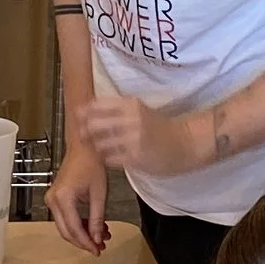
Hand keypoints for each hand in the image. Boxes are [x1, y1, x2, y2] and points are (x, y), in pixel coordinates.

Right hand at [45, 144, 109, 253]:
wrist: (83, 148)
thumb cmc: (91, 164)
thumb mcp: (99, 194)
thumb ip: (97, 219)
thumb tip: (96, 239)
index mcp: (63, 198)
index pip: (74, 229)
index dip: (86, 242)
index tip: (98, 250)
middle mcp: (53, 200)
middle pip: (66, 231)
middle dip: (83, 242)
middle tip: (99, 248)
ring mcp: (52, 199)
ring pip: (65, 227)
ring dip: (82, 234)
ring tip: (100, 237)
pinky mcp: (55, 198)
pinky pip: (64, 218)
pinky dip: (78, 225)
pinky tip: (92, 227)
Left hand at [72, 92, 194, 178]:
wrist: (184, 143)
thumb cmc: (158, 127)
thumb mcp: (137, 110)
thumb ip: (113, 109)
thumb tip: (82, 110)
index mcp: (130, 104)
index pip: (96, 105)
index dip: (83, 114)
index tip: (81, 120)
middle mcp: (131, 119)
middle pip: (93, 124)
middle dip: (86, 133)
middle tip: (88, 138)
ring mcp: (133, 139)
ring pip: (99, 144)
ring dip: (98, 148)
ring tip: (106, 148)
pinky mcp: (136, 157)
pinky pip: (109, 159)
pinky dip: (108, 159)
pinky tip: (116, 157)